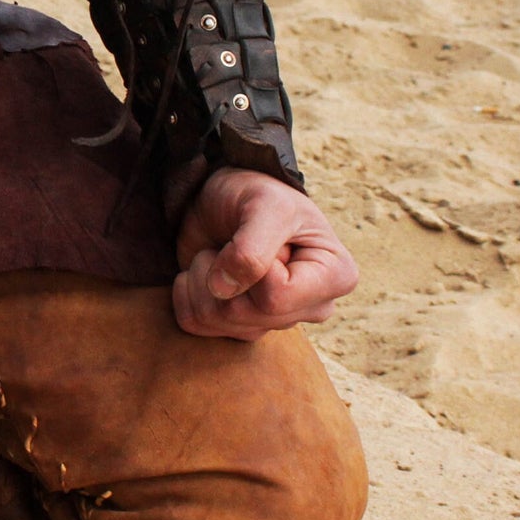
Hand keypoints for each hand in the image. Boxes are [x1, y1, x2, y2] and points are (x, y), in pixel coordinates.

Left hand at [172, 167, 358, 341]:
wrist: (226, 196)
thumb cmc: (257, 195)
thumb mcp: (264, 205)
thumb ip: (251, 247)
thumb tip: (223, 289)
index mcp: (334, 277)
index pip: (277, 297)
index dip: (253, 265)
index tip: (260, 234)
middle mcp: (311, 307)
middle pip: (245, 315)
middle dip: (221, 271)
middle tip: (232, 240)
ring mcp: (274, 321)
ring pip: (218, 321)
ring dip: (201, 278)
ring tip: (220, 251)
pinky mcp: (238, 325)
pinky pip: (196, 324)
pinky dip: (185, 292)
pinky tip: (201, 269)